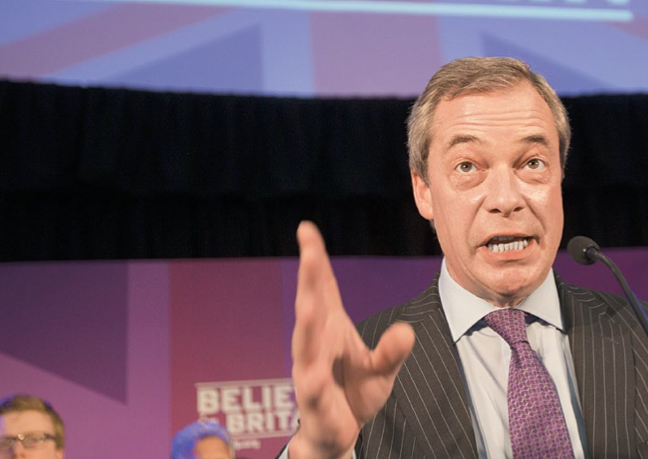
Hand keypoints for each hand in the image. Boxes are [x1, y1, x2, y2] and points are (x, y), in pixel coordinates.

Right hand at [289, 221, 414, 458]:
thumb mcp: (382, 370)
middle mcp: (315, 343)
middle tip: (310, 252)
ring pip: (305, 345)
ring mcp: (309, 370)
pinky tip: (312, 374)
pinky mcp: (313, 400)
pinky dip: (312, 381)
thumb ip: (393, 351)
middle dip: (309, 280)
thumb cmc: (353, 393)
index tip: (306, 229)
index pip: (321, 287)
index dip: (314, 259)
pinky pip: (312, 389)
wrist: (337, 432)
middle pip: (311, 306)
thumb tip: (407, 330)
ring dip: (306, 326)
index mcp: (329, 328)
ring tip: (309, 306)